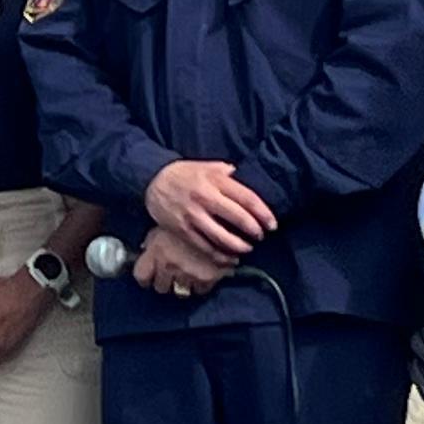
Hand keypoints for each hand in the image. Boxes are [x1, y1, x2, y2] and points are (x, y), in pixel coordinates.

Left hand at [130, 218, 236, 299]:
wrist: (221, 216)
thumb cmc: (189, 216)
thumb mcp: (166, 224)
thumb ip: (154, 241)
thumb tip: (146, 251)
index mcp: (156, 251)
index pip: (141, 276)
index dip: (145, 277)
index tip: (149, 277)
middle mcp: (169, 265)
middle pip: (160, 287)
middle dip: (164, 281)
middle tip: (170, 273)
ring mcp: (188, 274)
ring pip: (181, 291)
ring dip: (183, 284)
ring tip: (187, 274)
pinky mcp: (207, 279)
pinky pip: (200, 290)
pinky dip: (200, 284)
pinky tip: (202, 274)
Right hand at [145, 160, 274, 252]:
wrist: (152, 180)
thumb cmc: (184, 173)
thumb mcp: (206, 166)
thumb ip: (226, 172)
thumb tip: (245, 177)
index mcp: (215, 180)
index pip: (247, 198)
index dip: (263, 213)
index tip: (272, 224)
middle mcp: (205, 197)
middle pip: (238, 217)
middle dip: (254, 230)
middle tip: (261, 236)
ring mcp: (193, 215)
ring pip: (222, 236)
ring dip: (239, 246)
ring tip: (247, 248)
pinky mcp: (183, 229)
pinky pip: (204, 246)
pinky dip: (219, 255)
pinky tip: (229, 258)